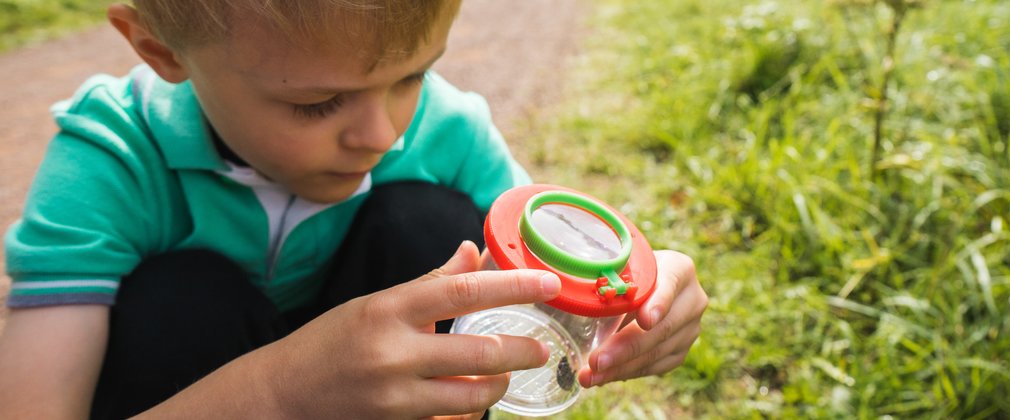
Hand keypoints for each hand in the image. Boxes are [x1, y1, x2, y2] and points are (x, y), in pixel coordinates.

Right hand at [260, 241, 561, 418]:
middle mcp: (392, 353)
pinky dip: (467, 413)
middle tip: (542, 348)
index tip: (548, 283)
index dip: (514, 286)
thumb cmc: (329, 343)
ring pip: (472, 397)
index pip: (463, 291)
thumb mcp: (376, 303)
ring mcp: (393, 398)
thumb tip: (473, 252)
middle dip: (522, 350)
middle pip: (479, 352)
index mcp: (388, 309)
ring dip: (498, 386)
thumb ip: (430, 282)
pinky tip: (471, 403)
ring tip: (507, 376)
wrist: (279, 397)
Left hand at [577, 250, 707, 386]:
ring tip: (590, 377)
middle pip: (662, 328)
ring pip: (657, 353)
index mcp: (679, 269)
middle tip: (596, 361)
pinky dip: (627, 373)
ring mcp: (690, 329)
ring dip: (620, 368)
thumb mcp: (622, 267)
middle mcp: (692, 300)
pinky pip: (655, 367)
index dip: (658, 304)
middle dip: (625, 348)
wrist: (645, 284)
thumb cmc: (626, 271)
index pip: (670, 285)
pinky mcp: (682, 351)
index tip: (645, 321)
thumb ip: (613, 280)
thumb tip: (580, 302)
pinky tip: (604, 377)